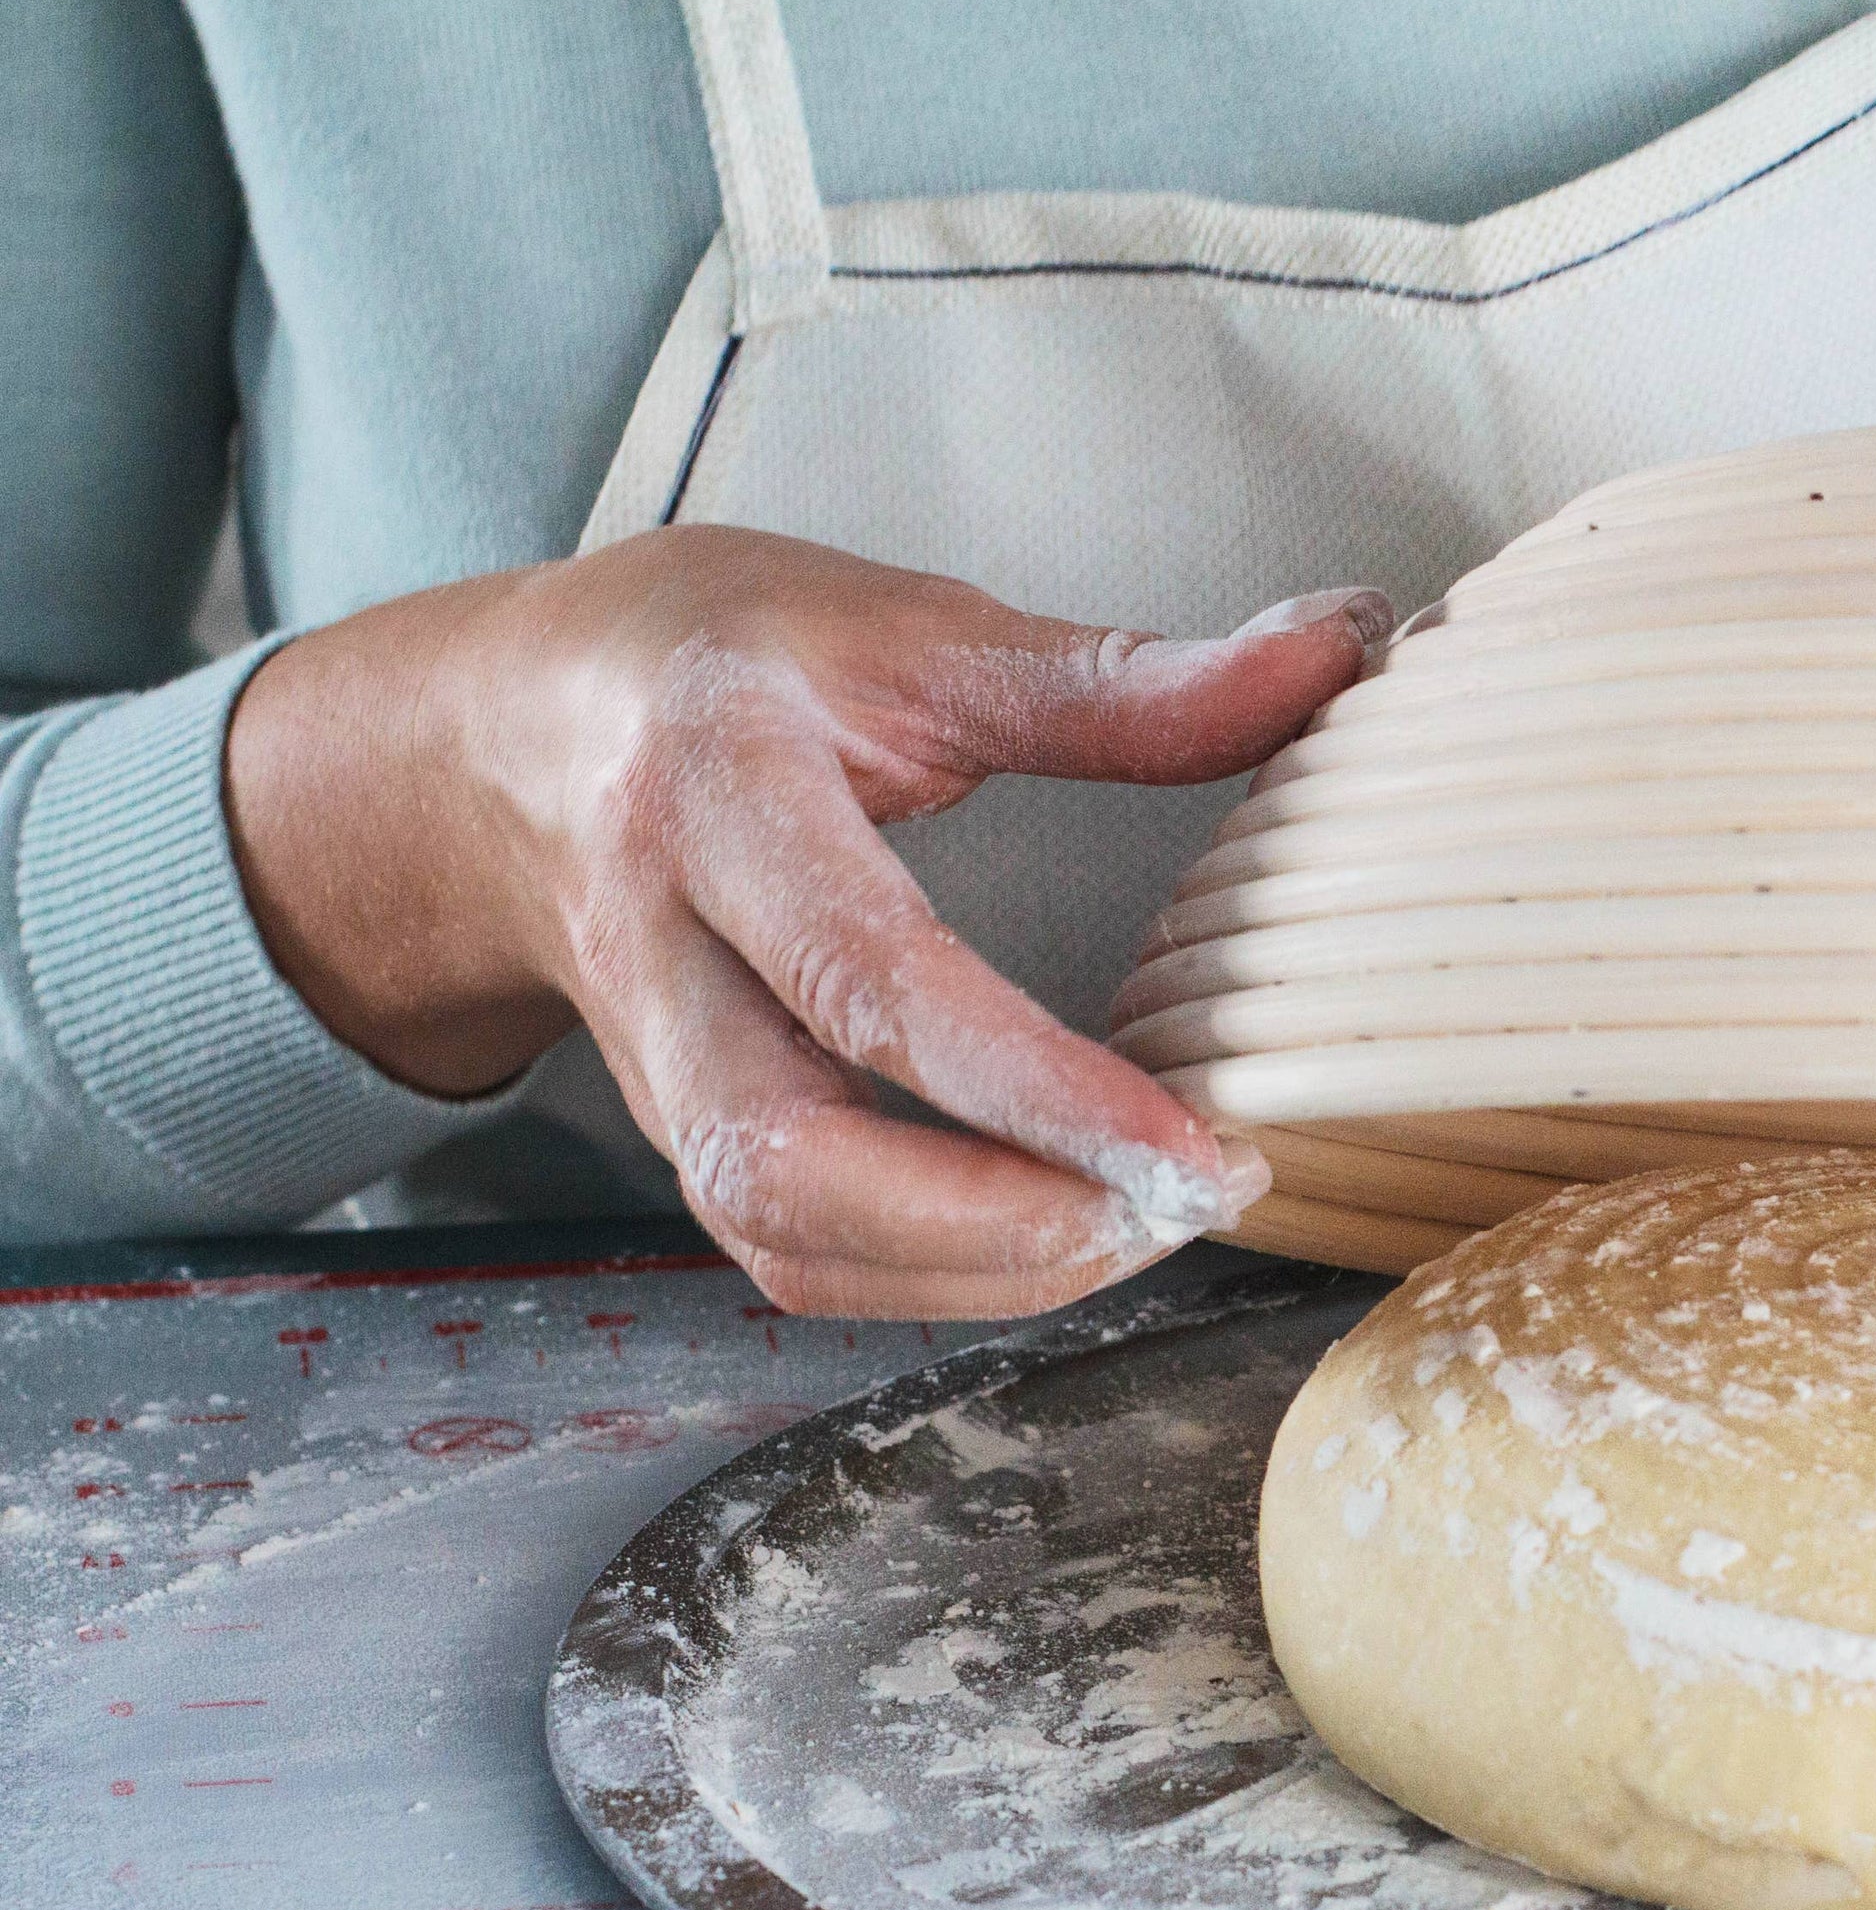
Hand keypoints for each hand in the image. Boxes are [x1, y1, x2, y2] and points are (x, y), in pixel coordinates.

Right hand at [226, 528, 1388, 1316]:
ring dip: (984, 1271)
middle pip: (784, 1156)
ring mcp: (659, 1064)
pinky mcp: (685, 1136)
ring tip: (1158, 1224)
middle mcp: (663, 948)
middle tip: (1191, 1204)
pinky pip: (797, 1255)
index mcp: (717, 789)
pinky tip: (1070, 1238)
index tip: (1196, 1144)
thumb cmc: (722, 664)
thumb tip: (1337, 645)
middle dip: (998, 1226)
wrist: (504, 734)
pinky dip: (939, 1280)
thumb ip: (1124, 676)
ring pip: (782, 1232)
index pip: (867, 977)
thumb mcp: (913, 629)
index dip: (1032, 1087)